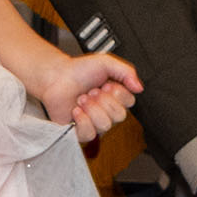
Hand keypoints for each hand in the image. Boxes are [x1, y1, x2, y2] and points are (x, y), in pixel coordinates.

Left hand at [27, 50, 143, 146]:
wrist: (56, 77)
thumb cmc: (78, 71)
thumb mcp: (106, 62)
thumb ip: (127, 71)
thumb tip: (139, 87)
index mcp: (116, 96)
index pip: (129, 103)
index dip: (117, 93)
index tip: (106, 84)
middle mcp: (107, 111)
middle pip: (119, 116)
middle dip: (103, 100)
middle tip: (91, 91)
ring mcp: (95, 122)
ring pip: (105, 125)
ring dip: (91, 108)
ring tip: (82, 98)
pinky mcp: (81, 131)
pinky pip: (89, 134)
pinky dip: (82, 120)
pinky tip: (76, 110)